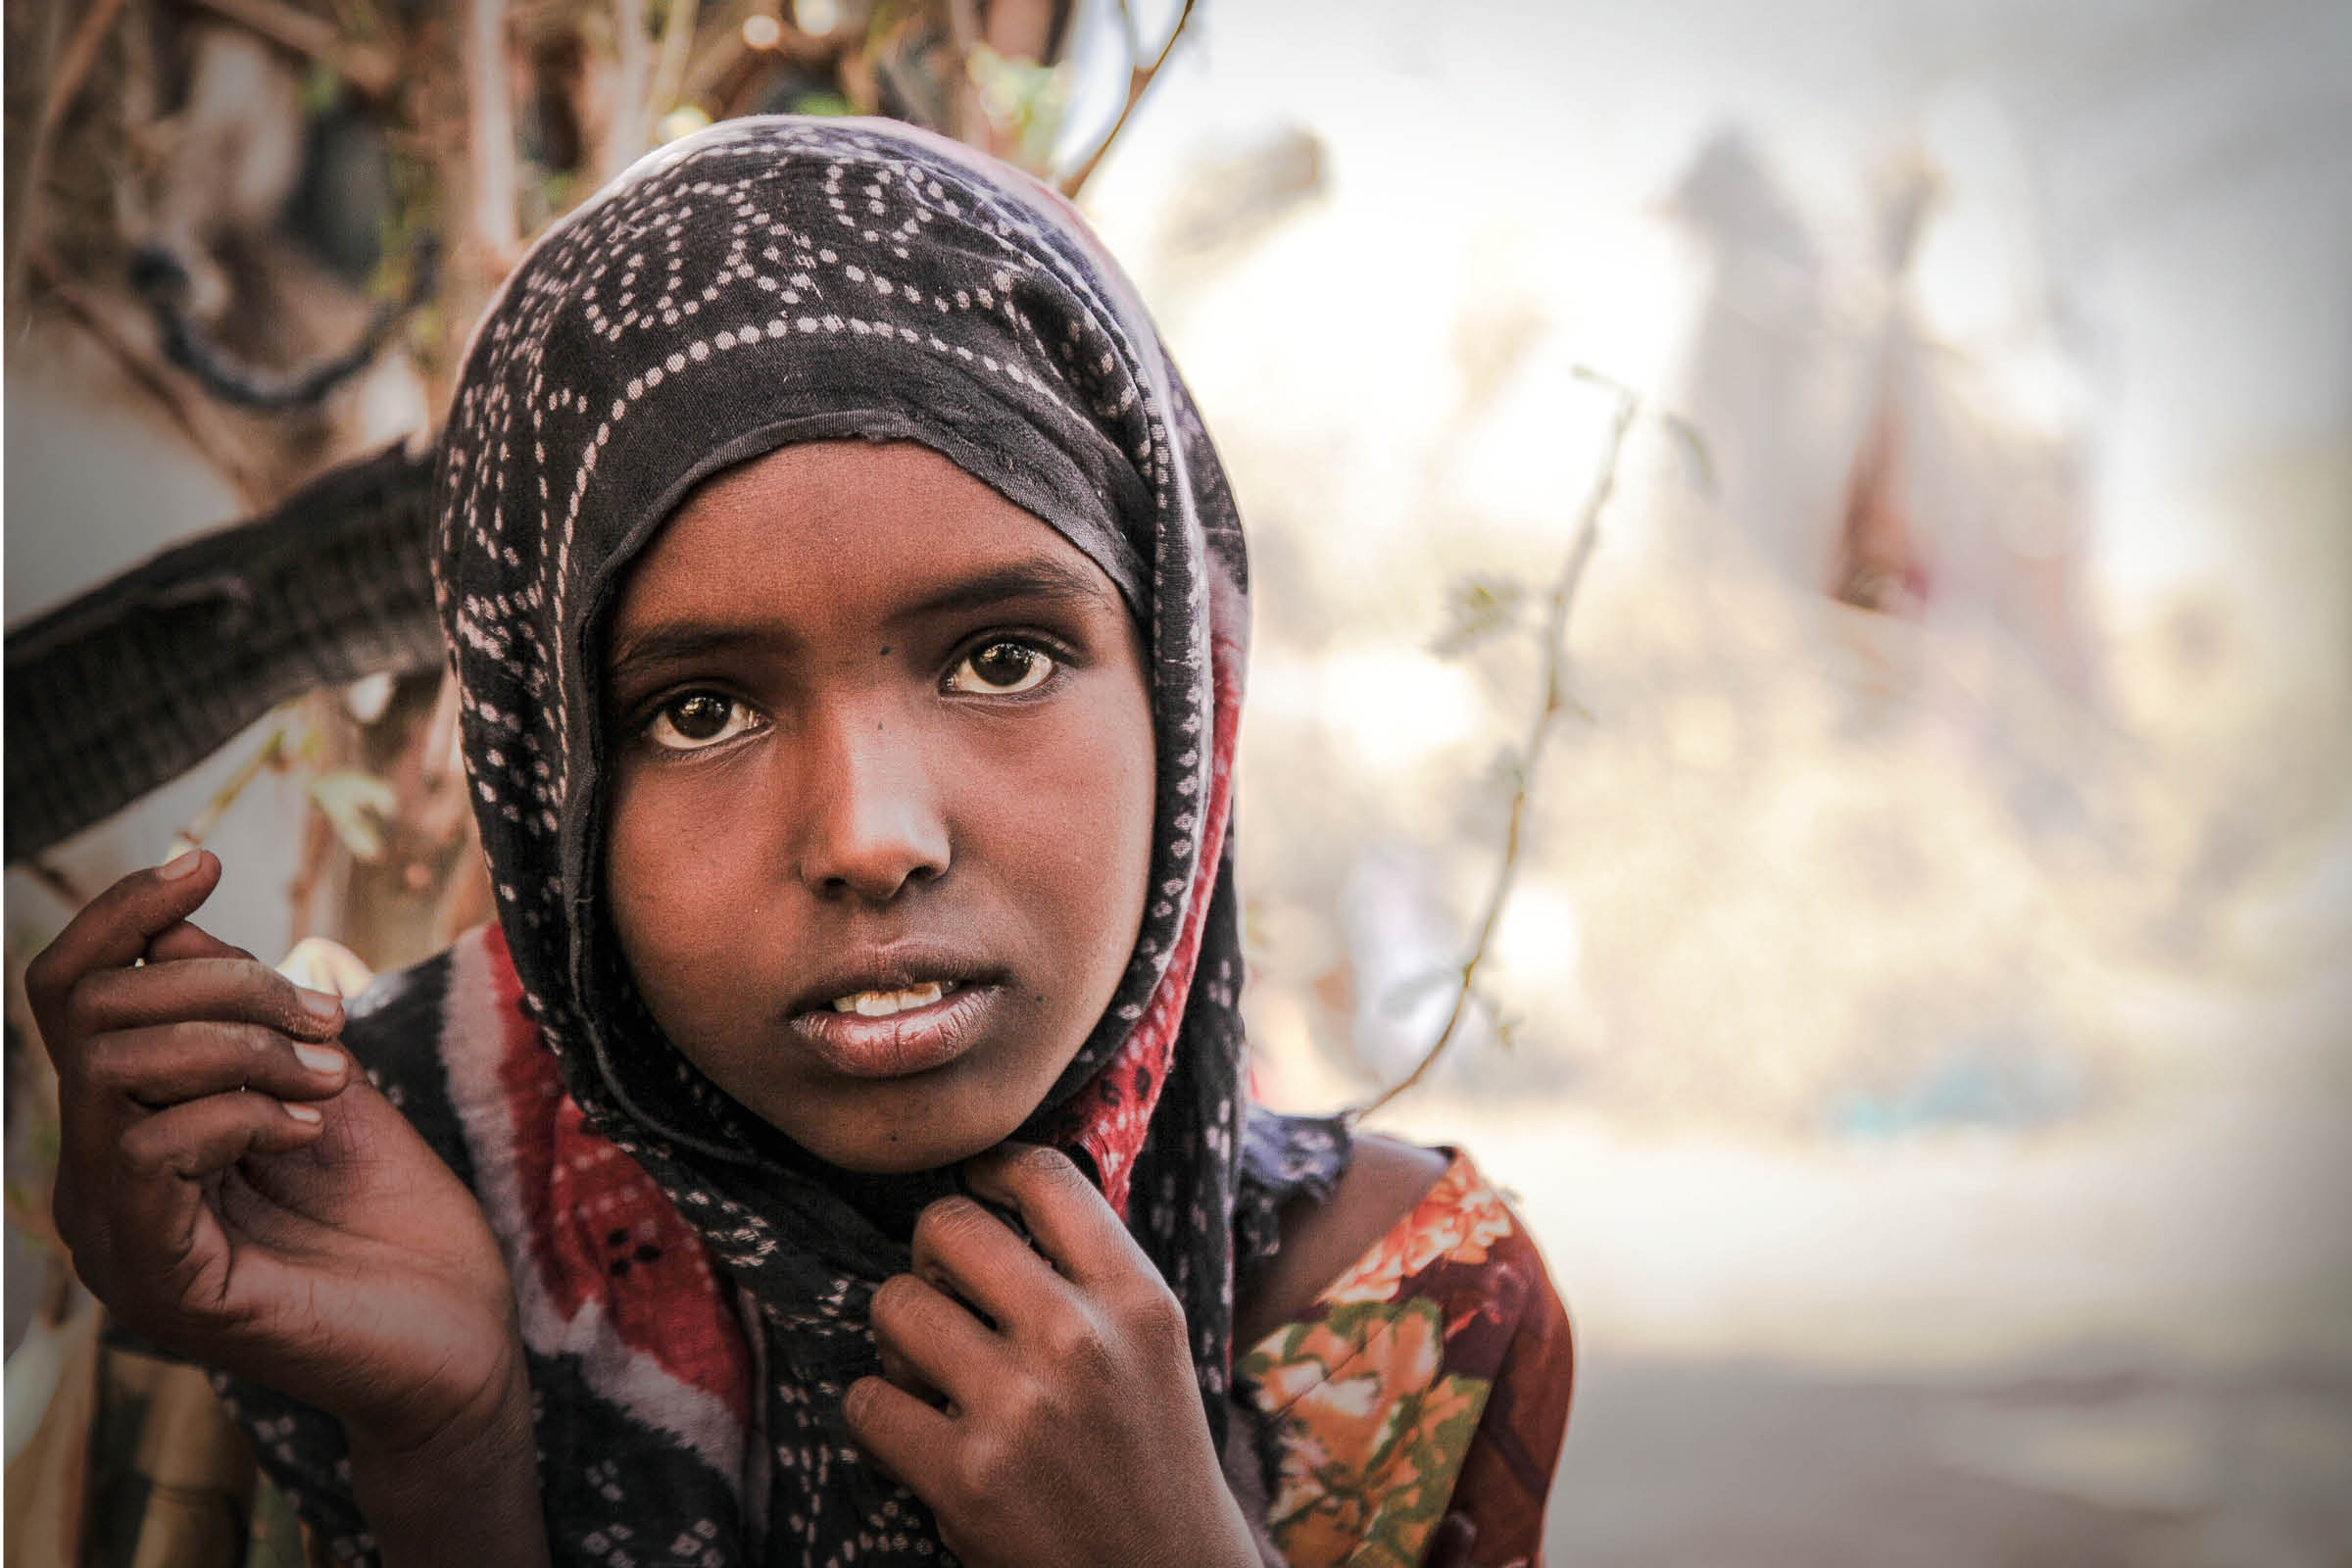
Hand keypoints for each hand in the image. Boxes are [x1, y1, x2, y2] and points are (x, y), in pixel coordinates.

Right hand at [28, 852, 521, 1455]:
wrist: (460, 1336)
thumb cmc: (397, 1217)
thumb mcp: (321, 1081)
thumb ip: (247, 1018)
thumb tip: (175, 927)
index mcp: (133, 1126)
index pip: (70, 996)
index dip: (122, 914)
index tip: (205, 863)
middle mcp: (101, 1182)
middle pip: (93, 1013)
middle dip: (226, 985)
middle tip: (328, 1024)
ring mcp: (118, 1239)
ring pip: (115, 1069)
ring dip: (246, 1046)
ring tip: (334, 1079)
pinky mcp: (159, 1284)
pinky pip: (150, 1149)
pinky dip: (243, 1111)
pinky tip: (313, 1128)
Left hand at [844, 1144, 1261, 1567]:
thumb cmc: (1148, 1450)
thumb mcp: (1153, 1342)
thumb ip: (1092, 1269)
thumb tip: (998, 1185)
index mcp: (1137, 1298)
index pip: (1045, 1175)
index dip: (992, 1170)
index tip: (978, 1190)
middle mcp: (1081, 1340)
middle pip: (949, 1227)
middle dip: (931, 1255)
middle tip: (946, 1294)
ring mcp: (1020, 1409)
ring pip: (895, 1304)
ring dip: (899, 1337)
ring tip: (930, 1371)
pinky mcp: (966, 1479)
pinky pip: (866, 1400)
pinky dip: (876, 1414)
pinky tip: (912, 1432)